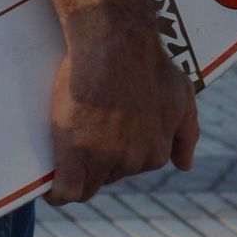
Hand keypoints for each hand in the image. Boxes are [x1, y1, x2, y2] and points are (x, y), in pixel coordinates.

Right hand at [46, 2, 198, 205]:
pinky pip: (66, 190)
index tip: (101, 142)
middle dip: (97, 160)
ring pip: (88, 182)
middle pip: (108, 175)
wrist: (116, 44)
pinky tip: (49, 189)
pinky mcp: (75, 153)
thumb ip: (187, 133)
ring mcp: (104, 158)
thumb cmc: (149, 64)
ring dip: (77, 170)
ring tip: (64, 146)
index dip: (114, 155)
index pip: (130, 169)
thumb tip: (185, 166)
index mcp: (156, 152)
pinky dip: (57, 193)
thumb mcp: (182, 97)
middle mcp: (134, 161)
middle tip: (83, 132)